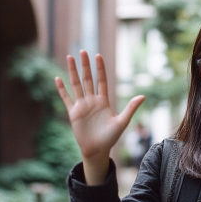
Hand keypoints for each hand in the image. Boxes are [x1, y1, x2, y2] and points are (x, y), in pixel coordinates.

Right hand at [55, 50, 144, 184]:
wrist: (97, 150)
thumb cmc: (111, 137)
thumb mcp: (122, 121)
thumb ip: (131, 108)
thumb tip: (143, 96)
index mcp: (104, 101)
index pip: (101, 80)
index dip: (100, 68)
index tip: (98, 55)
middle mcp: (92, 101)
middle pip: (87, 79)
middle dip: (85, 65)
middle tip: (83, 51)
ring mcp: (82, 106)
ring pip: (76, 85)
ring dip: (72, 71)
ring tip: (69, 58)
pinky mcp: (73, 113)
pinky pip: (66, 99)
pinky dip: (62, 89)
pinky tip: (58, 78)